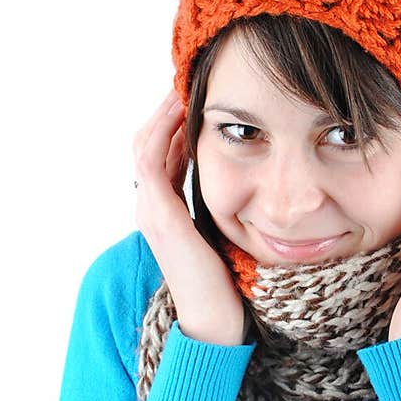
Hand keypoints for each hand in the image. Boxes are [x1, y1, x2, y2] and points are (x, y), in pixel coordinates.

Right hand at [133, 89, 247, 345]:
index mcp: (164, 210)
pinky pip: (151, 156)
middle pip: (148, 140)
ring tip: (186, 83)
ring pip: (145, 141)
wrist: (216, 320)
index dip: (175, 122)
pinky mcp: (160, 213)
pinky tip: (184, 107)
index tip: (199, 96)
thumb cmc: (227, 284)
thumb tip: (255, 182)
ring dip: (164, 111)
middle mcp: (150, 206)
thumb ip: (228, 206)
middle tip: (192, 80)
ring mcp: (150, 209)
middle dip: (167, 109)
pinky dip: (164, 128)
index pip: (162, 152)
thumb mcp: (226, 233)